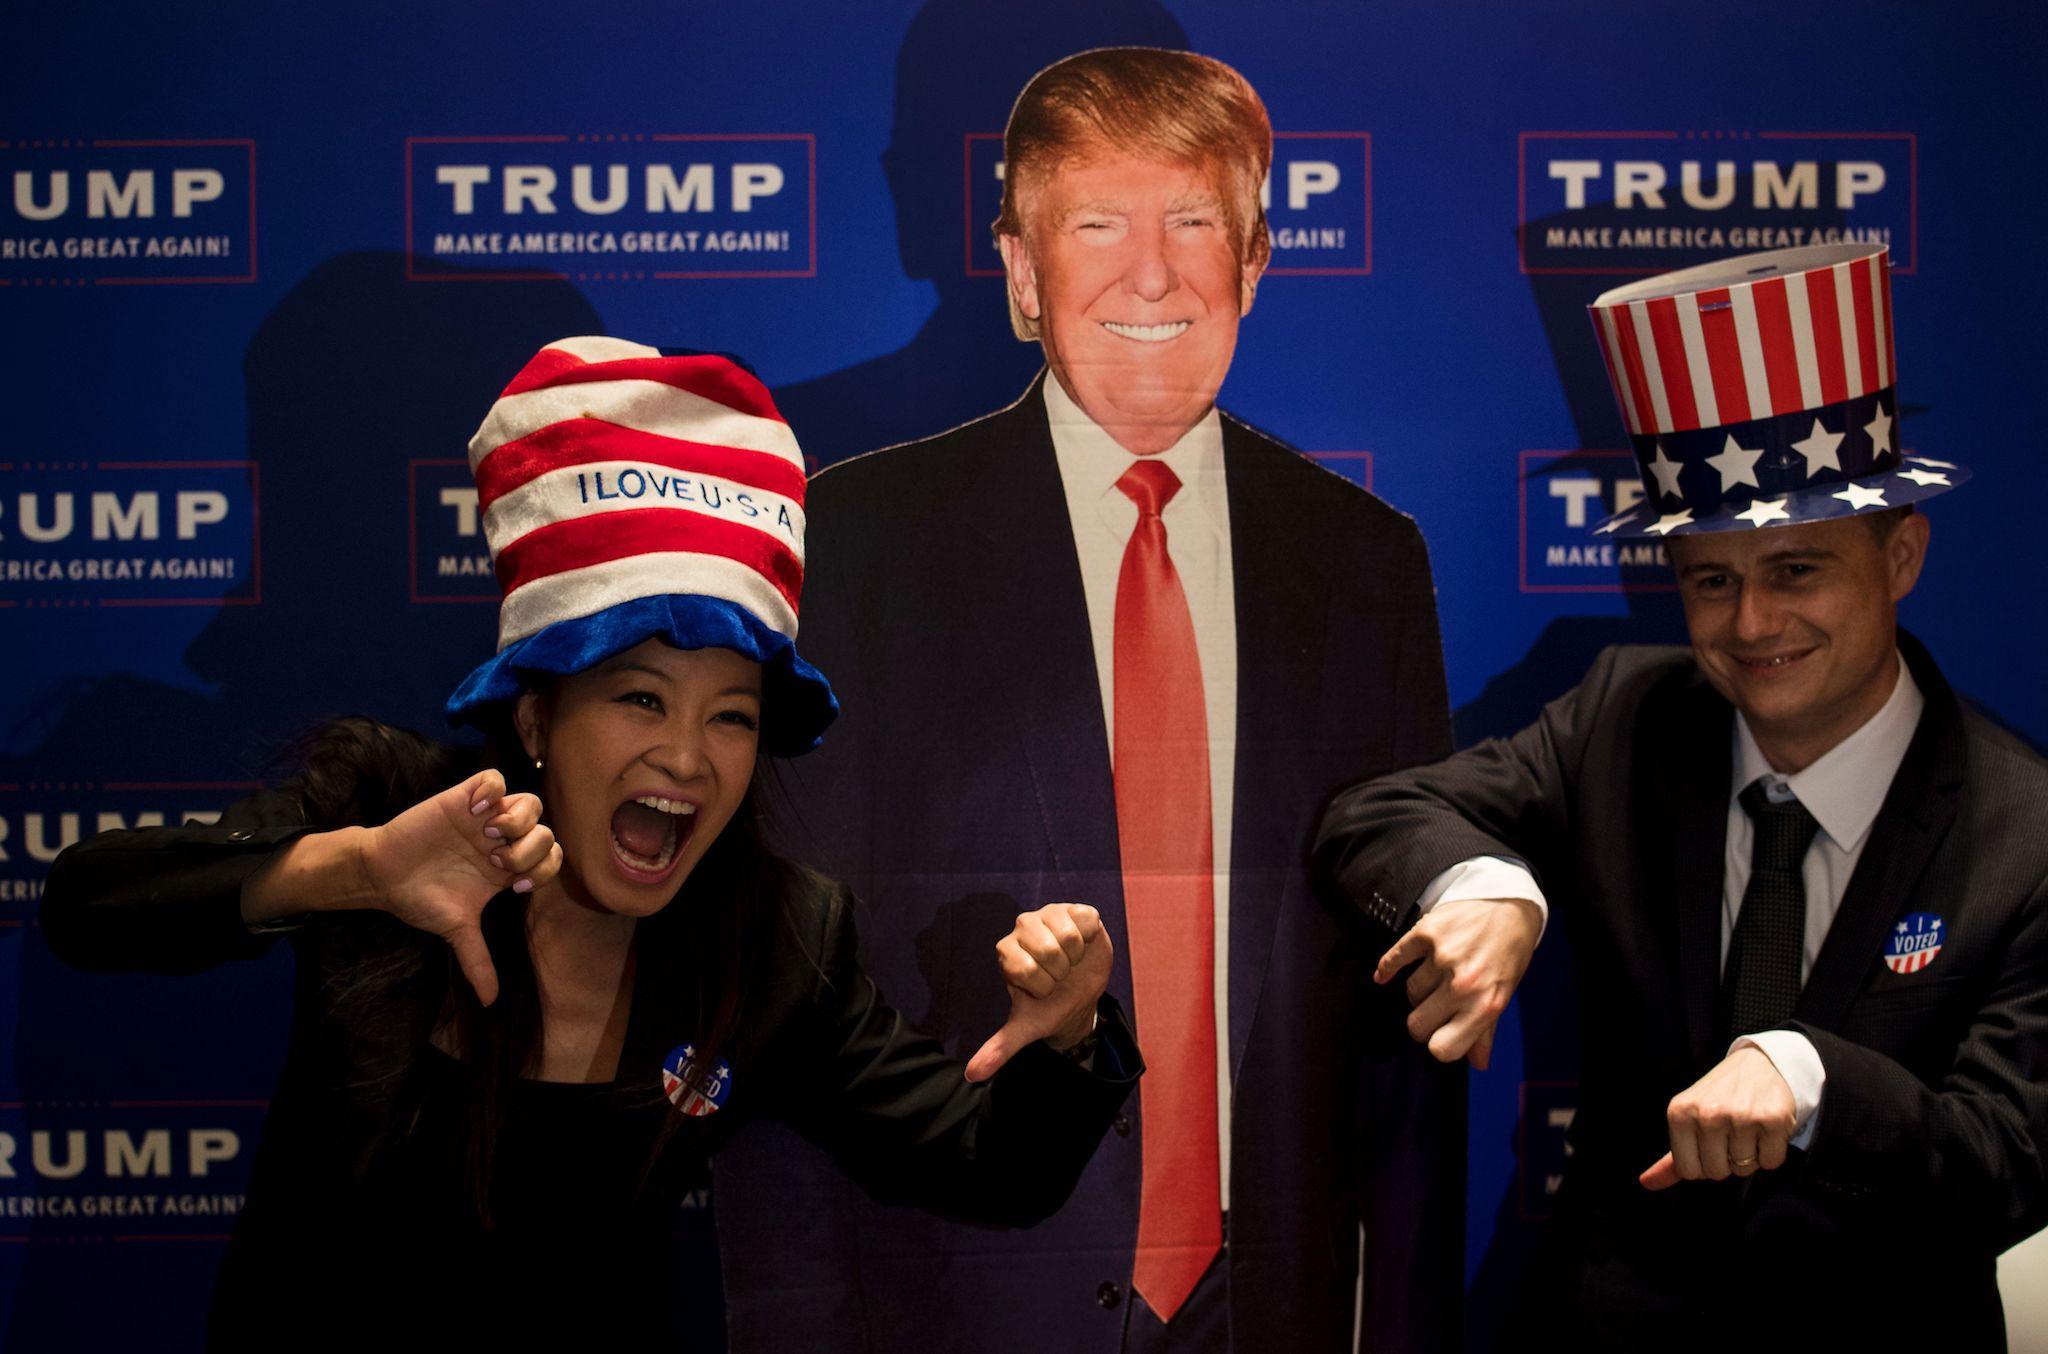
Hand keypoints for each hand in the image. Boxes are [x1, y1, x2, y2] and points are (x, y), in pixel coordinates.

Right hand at [359, 768, 561, 1006]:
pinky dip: (491, 790)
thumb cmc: (421, 898)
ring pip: (529, 801)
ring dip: (516, 819)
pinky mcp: (462, 798)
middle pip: (546, 830)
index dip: (543, 869)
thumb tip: (490, 1000)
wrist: (383, 876)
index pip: (552, 859)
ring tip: (488, 834)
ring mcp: (485, 818)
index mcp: (509, 868)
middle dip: (529, 848)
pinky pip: (494, 779)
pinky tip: (474, 810)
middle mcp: (503, 841)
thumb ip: (477, 959)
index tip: (513, 886)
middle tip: (497, 860)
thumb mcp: (455, 929)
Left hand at [965, 903, 1111, 1082]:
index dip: (1041, 986)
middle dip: (1060, 973)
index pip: (1024, 969)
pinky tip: (1083, 946)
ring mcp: (1049, 914)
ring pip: (1067, 935)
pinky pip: (1087, 920)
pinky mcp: (1075, 909)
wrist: (1081, 992)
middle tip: (1059, 975)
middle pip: (1048, 950)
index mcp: (1006, 951)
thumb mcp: (1026, 1027)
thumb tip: (971, 1076)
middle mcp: (1023, 926)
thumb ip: (1000, 1047)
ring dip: (1076, 957)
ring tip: (1071, 961)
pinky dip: (1090, 940)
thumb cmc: (1049, 1005)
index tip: (1042, 990)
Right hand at [1373, 896, 1540, 1068]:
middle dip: (1422, 1021)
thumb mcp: (1505, 994)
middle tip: (1434, 1008)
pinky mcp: (1427, 933)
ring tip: (1436, 977)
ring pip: (1409, 992)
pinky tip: (1384, 975)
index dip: (1438, 1044)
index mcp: (1485, 1006)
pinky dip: (1387, 968)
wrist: (1510, 904)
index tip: (1441, 1033)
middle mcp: (1464, 985)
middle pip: (1417, 1025)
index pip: (1442, 1049)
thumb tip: (1478, 1064)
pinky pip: (1395, 959)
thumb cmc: (1509, 954)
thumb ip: (1487, 1031)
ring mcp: (1443, 958)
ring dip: (1419, 988)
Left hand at [1640, 1045, 1796, 1189]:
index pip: (1688, 1171)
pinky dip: (1772, 1151)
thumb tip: (1647, 1183)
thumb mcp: (1688, 1119)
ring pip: (1744, 1169)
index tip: (1710, 1143)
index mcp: (1679, 1114)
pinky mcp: (1771, 1119)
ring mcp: (1740, 1115)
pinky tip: (1766, 1128)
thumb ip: (1670, 1158)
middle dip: (1727, 1160)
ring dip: (1750, 1155)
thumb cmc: (1721, 1096)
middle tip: (1732, 1132)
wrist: (1761, 1064)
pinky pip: (1771, 1162)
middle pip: (1716, 1172)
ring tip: (1749, 1127)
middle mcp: (1707, 1113)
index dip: (1703, 1163)